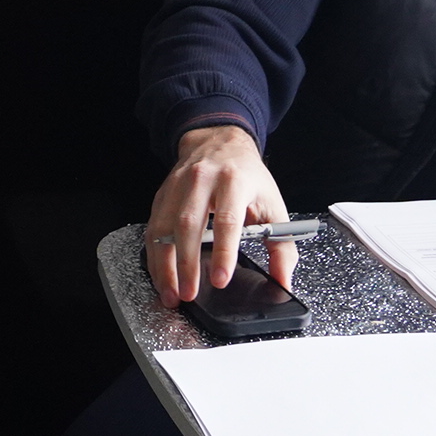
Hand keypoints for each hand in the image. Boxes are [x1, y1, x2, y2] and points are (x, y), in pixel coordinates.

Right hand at [143, 125, 296, 305]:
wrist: (218, 141)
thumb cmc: (246, 175)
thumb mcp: (273, 204)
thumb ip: (282, 245)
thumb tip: (283, 280)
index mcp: (235, 181)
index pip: (227, 219)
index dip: (224, 252)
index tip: (221, 279)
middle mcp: (202, 180)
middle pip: (189, 224)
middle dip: (187, 264)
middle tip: (190, 294)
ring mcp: (178, 186)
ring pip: (163, 227)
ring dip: (164, 265)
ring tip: (171, 293)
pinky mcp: (162, 195)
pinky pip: (153, 228)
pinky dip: (154, 256)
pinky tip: (161, 276)